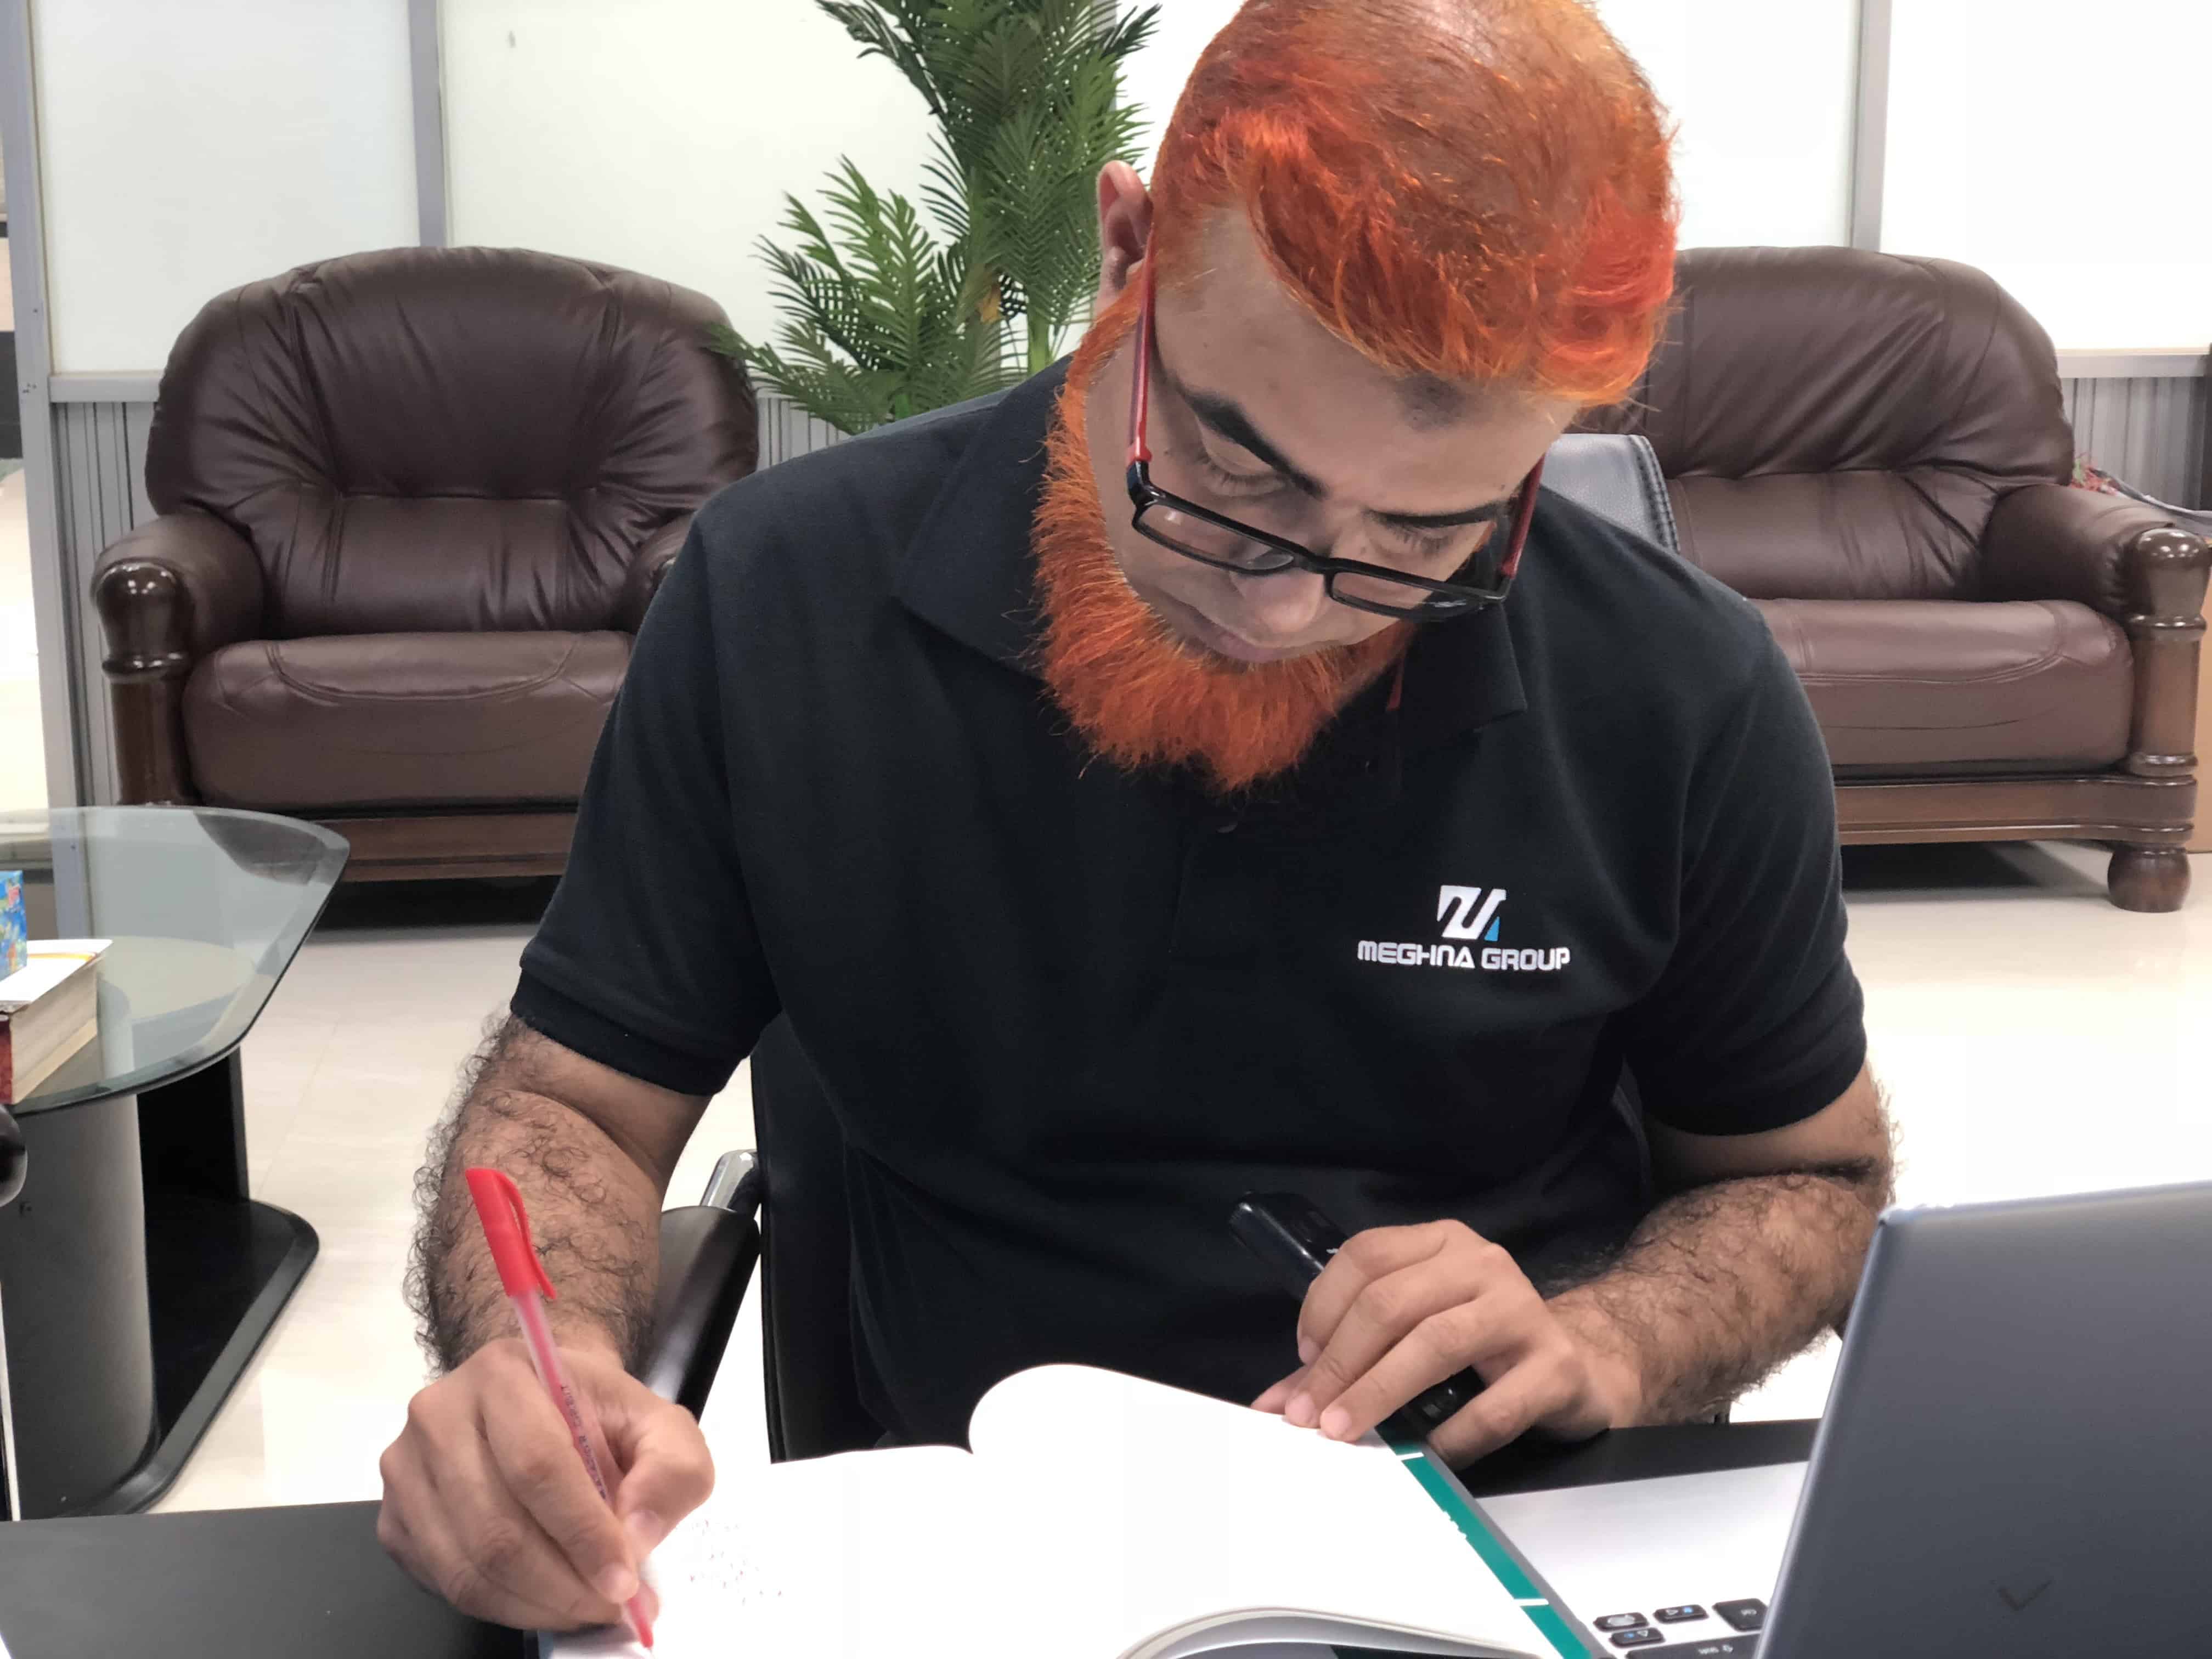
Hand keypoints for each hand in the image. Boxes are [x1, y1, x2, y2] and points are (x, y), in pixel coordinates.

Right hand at [378, 1337, 712, 1628]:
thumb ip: (671, 1470)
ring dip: (537, 1604)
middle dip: (564, 1583)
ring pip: (468, 1567)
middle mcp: (438, 1415)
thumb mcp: (659, 1425)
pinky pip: (446, 1585)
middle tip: (612, 1606)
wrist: (543, 1402)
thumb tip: (636, 1536)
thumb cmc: (597, 1414)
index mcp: (503, 1373)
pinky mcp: (395, 1520)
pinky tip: (547, 1599)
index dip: (582, 1532)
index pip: (537, 1465)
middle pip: (496, 1528)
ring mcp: (406, 1471)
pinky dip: (505, 1607)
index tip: (624, 1581)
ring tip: (587, 1608)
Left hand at [1251, 1219, 1642, 1463]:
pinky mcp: (1555, 1365)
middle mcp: (1482, 1264)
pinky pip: (1494, 1406)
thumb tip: (1276, 1401)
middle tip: (1308, 1415)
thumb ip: (1350, 1356)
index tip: (1302, 1362)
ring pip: (1436, 1343)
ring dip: (1379, 1391)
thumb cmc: (1484, 1347)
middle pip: (1392, 1302)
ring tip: (1343, 1431)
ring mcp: (1522, 1310)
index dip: (1323, 1307)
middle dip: (1340, 1361)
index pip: (1367, 1256)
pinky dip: (1451, 1435)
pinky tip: (1424, 1455)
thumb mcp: (1419, 1330)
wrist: (1582, 1367)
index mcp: (1442, 1244)